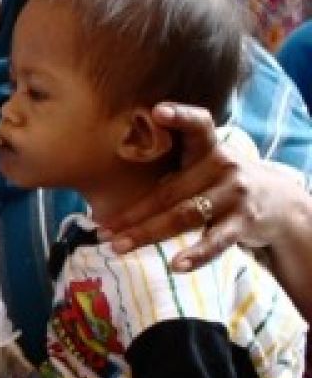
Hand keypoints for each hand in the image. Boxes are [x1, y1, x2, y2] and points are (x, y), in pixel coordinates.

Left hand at [99, 103, 299, 270]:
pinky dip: (196, 255)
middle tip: (101, 227)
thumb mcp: (203, 161)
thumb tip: (108, 171)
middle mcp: (222, 166)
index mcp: (208, 146)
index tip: (157, 111)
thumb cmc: (218, 179)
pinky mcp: (243, 222)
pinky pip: (216, 241)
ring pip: (184, 216)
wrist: (276, 200)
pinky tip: (176, 265)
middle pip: (170, 191)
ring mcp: (234, 195)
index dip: (180, 117)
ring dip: (147, 233)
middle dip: (132, 213)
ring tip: (117, 246)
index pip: (198, 124)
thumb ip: (172, 159)